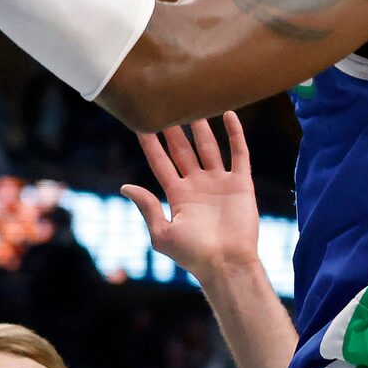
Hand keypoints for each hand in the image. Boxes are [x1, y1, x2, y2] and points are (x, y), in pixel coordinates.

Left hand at [124, 113, 266, 278]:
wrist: (227, 264)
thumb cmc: (193, 255)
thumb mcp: (162, 233)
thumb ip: (147, 207)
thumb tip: (125, 187)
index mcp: (177, 195)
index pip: (160, 163)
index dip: (151, 144)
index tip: (141, 122)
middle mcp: (197, 185)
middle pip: (183, 150)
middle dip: (174, 128)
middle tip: (166, 103)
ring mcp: (220, 183)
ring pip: (209, 147)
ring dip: (202, 127)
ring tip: (194, 104)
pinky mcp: (241, 184)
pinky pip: (238, 153)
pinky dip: (235, 134)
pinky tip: (228, 115)